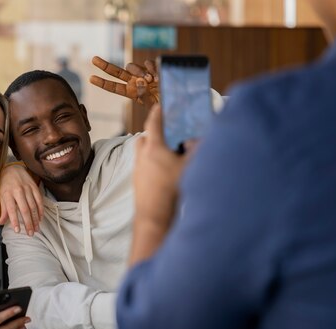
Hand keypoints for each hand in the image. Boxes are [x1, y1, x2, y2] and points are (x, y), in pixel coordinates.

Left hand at [0, 164, 43, 235]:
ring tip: (36, 229)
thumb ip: (4, 210)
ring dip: (36, 219)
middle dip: (28, 223)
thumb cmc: (6, 185)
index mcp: (7, 194)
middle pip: (25, 210)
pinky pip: (39, 200)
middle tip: (30, 234)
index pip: (11, 210)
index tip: (18, 231)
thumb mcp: (2, 196)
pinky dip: (40, 210)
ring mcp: (27, 188)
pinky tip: (40, 218)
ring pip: (33, 206)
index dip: (15, 221)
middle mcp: (18, 191)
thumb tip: (1, 222)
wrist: (13, 169)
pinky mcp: (34, 187)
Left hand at [90, 56, 158, 105]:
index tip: (90, 78)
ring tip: (150, 81)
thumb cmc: (164, 105)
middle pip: (116, 72)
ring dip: (137, 72)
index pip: (114, 87)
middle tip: (93, 59)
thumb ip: (144, 94)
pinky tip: (157, 76)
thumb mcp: (152, 105)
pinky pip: (147, 63)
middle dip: (105, 65)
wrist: (178, 98)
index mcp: (131, 92)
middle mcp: (135, 81)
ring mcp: (143, 73)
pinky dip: (150, 68)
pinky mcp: (153, 67)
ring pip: (131, 66)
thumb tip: (139, 81)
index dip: (103, 83)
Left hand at [129, 104, 192, 264]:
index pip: (153, 122)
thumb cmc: (171, 190)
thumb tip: (198, 140)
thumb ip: (195, 150)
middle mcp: (141, 156)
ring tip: (169, 156)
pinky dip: (152, 166)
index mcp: (153, 147)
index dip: (158, 112)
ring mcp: (137, 170)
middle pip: (145, 138)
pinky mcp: (138, 183)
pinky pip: (144, 168)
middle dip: (154, 134)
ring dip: (153, 151)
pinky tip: (165, 173)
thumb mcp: (189, 167)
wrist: (154, 217)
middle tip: (167, 134)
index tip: (160, 105)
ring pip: (143, 154)